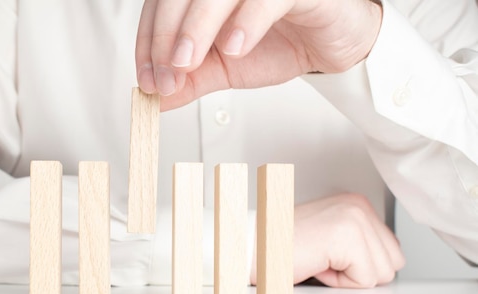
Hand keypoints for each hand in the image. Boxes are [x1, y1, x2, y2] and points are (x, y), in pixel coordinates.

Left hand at [136, 0, 381, 109]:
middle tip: (167, 74)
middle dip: (165, 37)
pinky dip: (245, 23)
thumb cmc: (281, 43)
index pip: (160, 6)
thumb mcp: (225, 68)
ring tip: (188, 63)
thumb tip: (155, 98)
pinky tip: (234, 48)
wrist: (330, 44)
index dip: (148, 42)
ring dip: (195, 28)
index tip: (150, 79)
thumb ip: (190, 79)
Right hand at [251, 193, 405, 287]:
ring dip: (346, 277)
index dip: (358, 266)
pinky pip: (364, 280)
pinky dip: (338, 282)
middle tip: (322, 259)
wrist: (252, 250)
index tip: (327, 255)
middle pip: (392, 263)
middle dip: (357, 272)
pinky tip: (316, 264)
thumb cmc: (282, 249)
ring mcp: (354, 218)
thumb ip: (362, 246)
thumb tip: (387, 264)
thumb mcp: (331, 241)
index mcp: (357, 204)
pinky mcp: (346, 236)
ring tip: (318, 260)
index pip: (392, 252)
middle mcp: (359, 206)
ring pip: (381, 273)